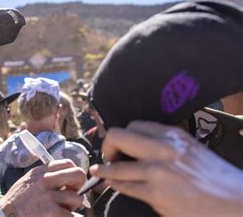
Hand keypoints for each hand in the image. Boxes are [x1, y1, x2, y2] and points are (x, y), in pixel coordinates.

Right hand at [0, 159, 85, 216]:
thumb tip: (67, 179)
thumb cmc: (17, 202)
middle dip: (80, 186)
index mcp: (40, 172)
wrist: (5, 216)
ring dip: (72, 207)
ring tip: (60, 210)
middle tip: (72, 195)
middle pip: (78, 175)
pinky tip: (59, 216)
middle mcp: (45, 180)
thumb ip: (45, 176)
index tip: (70, 183)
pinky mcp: (52, 212)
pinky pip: (72, 215)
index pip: (68, 164)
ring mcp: (49, 196)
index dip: (73, 174)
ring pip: (77, 198)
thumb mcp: (28, 181)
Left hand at [89, 121, 242, 216]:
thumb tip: (140, 146)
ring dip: (104, 169)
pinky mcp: (156, 193)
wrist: (234, 202)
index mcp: (173, 135)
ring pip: (116, 166)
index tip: (119, 144)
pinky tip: (112, 184)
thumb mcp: (191, 149)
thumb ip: (166, 144)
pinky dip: (115, 185)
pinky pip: (124, 187)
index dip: (122, 135)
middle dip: (107, 146)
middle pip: (118, 136)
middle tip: (109, 155)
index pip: (134, 125)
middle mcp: (163, 149)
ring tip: (99, 171)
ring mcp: (158, 171)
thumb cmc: (214, 178)